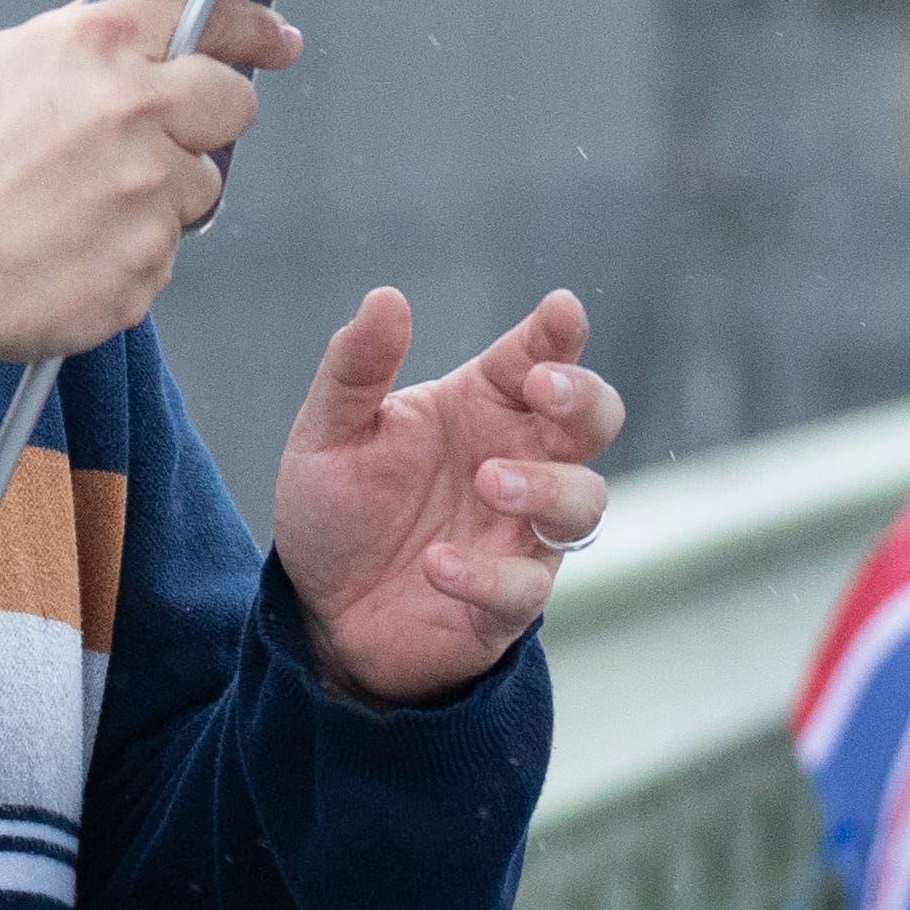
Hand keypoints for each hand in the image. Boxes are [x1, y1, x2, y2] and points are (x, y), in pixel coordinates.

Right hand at [0, 0, 299, 396]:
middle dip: (212, 117)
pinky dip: (131, 251)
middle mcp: (135, 107)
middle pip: (234, 102)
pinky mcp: (151, 256)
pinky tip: (76, 247)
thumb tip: (135, 41)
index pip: (208, 14)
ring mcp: (150, 187)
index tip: (275, 38)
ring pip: (200, 184)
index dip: (250, 26)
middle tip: (166, 139)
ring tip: (84, 206)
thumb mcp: (3, 64)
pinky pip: (166, 249)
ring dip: (160, 195)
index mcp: (97, 46)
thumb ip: (83, 45)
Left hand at [270, 288, 623, 708]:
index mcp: (480, 407)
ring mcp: (519, 535)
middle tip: (540, 391)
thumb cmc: (337, 509)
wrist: (316, 612)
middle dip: (582, 399)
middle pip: (593, 419)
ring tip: (488, 481)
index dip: (557, 334)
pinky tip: (436, 565)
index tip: (561, 312)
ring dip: (546, 488)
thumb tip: (388, 297)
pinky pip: (523, 588)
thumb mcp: (328, 432)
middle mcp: (515, 462)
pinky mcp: (505, 603)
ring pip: (583, 503)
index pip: (536, 357)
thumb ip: (355, 368)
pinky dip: (487, 574)